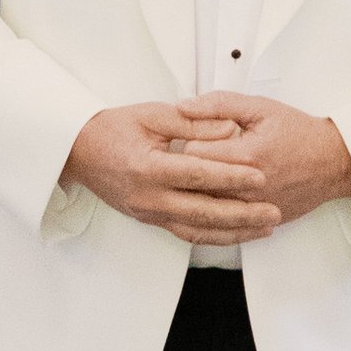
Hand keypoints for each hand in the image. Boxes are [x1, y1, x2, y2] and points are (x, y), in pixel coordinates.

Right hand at [59, 100, 281, 244]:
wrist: (77, 152)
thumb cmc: (111, 129)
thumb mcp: (151, 114)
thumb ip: (193, 122)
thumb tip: (230, 129)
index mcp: (148, 168)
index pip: (199, 175)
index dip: (232, 177)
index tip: (261, 177)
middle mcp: (148, 197)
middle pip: (204, 211)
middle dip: (243, 214)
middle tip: (273, 212)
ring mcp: (149, 213)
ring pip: (198, 230)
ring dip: (234, 232)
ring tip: (265, 228)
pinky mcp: (151, 219)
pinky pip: (187, 233)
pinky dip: (214, 236)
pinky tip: (237, 234)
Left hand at [194, 93, 350, 225]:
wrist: (332, 162)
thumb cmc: (300, 135)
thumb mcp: (260, 108)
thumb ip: (219, 104)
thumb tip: (185, 106)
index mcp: (245, 156)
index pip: (191, 154)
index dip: (188, 141)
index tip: (195, 136)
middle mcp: (246, 187)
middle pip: (193, 182)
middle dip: (190, 167)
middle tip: (201, 154)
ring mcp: (251, 208)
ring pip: (203, 204)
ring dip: (201, 188)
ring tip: (209, 172)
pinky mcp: (255, 221)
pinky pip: (221, 220)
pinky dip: (216, 205)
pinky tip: (221, 191)